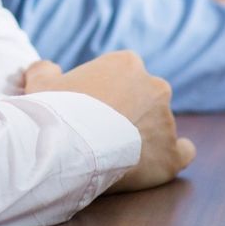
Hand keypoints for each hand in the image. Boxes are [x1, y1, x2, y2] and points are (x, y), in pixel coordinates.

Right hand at [22, 50, 194, 191]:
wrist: (66, 144)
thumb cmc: (54, 109)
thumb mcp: (41, 81)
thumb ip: (44, 69)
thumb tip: (46, 68)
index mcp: (127, 63)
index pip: (123, 75)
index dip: (106, 94)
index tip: (90, 110)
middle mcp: (155, 86)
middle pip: (145, 98)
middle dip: (129, 112)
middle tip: (102, 132)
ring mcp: (166, 120)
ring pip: (160, 127)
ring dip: (144, 137)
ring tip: (116, 155)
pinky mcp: (170, 153)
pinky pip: (183, 152)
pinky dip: (174, 155)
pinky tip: (158, 162)